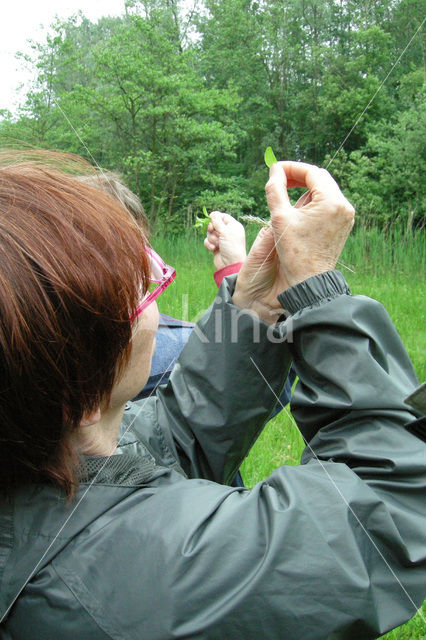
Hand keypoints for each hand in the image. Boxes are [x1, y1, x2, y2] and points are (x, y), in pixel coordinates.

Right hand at [204, 212, 245, 270]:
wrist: (230, 264)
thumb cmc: (231, 247)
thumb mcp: (225, 232)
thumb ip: (218, 222)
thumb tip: (213, 214)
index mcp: (234, 226)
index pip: (223, 217)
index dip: (216, 217)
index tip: (210, 217)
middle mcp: (228, 232)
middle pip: (214, 224)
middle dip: (212, 228)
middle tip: (212, 231)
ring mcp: (221, 239)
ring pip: (210, 233)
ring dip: (211, 237)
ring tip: (216, 243)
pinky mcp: (216, 246)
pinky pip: (208, 241)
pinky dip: (209, 244)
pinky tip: (213, 249)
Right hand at [233, 161, 353, 322]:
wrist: (309, 281)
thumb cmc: (293, 252)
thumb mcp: (279, 217)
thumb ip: (275, 189)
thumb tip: (275, 170)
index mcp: (331, 202)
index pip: (312, 172)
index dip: (292, 168)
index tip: (275, 169)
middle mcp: (344, 206)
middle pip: (320, 178)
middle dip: (299, 176)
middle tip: (279, 179)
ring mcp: (346, 216)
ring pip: (324, 191)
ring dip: (305, 189)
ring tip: (285, 196)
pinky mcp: (343, 224)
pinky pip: (328, 204)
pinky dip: (313, 202)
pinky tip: (297, 210)